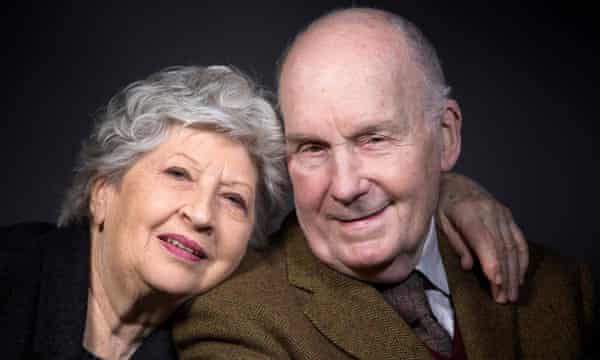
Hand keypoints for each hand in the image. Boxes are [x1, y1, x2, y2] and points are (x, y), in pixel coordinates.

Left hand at [437, 173, 527, 302]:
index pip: (486, 242)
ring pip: (513, 246)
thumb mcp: (439, 221)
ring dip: (515, 273)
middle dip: (504, 276)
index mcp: (469, 213)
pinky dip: (522, 259)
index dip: (493, 264)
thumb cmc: (440, 203)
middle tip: (503, 299)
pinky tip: (519, 276)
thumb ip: (454, 243)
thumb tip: (467, 266)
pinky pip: (518, 239)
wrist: (452, 181)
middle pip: (502, 248)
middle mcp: (490, 212)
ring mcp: (501, 213)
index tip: (496, 284)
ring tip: (512, 294)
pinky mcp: (507, 215)